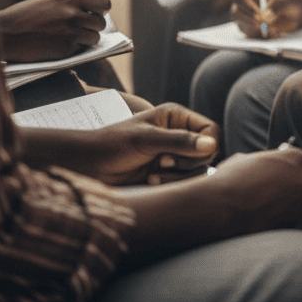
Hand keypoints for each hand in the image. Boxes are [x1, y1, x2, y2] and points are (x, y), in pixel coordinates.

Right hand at [0, 0, 110, 61]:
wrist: (5, 34)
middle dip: (94, 27)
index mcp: (71, 0)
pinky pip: (80, 50)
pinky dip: (74, 49)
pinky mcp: (65, 50)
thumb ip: (69, 1)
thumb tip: (88, 8)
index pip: (103, 4)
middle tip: (84, 29)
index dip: (101, 10)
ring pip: (94, 38)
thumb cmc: (24, 15)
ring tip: (72, 38)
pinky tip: (59, 45)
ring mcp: (71, 33)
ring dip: (87, 40)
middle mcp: (74, 15)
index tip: (96, 14)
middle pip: (101, 23)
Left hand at [81, 103, 219, 185]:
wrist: (90, 166)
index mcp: (177, 117)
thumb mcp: (147, 139)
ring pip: (197, 170)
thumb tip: (211, 145)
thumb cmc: (114, 144)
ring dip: (177, 176)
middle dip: (187, 162)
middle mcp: (179, 135)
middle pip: (207, 153)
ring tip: (154, 173)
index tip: (186, 154)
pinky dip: (171, 184)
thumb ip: (180, 141)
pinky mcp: (168, 173)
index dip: (205, 145)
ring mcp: (174, 155)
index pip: (210, 130)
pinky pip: (184, 182)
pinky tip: (151, 180)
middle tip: (162, 162)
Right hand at [208, 146, 301, 232]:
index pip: (295, 161)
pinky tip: (259, 218)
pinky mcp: (293, 224)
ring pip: (294, 203)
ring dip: (281, 205)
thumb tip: (262, 167)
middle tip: (265, 192)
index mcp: (296, 157)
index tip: (272, 175)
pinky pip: (287, 220)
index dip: (281, 168)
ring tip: (258, 206)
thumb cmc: (232, 179)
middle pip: (298, 182)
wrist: (222, 206)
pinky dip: (276, 220)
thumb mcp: (248, 158)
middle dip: (284, 187)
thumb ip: (263, 162)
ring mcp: (301, 203)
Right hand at [231, 0, 301, 37]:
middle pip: (235, 13)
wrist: (294, 12)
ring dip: (258, 29)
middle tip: (263, 26)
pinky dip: (261, 36)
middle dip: (248, 21)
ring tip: (275, 27)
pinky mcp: (249, 28)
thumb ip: (278, 4)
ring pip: (242, 26)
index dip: (247, 7)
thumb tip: (265, 16)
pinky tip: (273, 32)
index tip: (259, 16)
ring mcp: (244, 17)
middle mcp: (244, 3)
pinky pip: (250, 36)